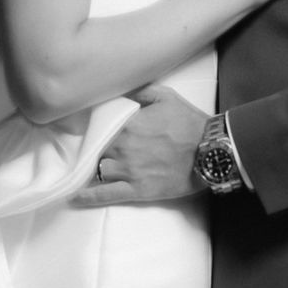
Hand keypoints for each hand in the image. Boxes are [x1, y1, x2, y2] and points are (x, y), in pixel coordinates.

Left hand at [70, 85, 207, 206]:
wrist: (211, 151)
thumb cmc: (190, 123)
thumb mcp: (167, 97)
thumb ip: (142, 91)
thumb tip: (124, 89)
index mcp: (128, 125)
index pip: (100, 127)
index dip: (94, 129)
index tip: (88, 130)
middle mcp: (123, 148)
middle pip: (97, 149)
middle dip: (95, 149)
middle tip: (91, 150)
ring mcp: (129, 170)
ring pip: (99, 170)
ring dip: (94, 169)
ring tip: (87, 170)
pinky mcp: (137, 190)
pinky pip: (106, 194)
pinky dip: (89, 197)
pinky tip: (76, 197)